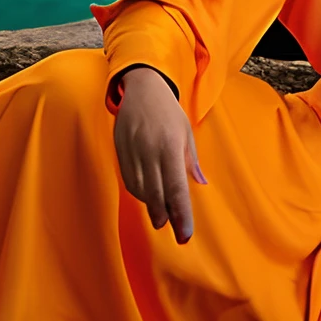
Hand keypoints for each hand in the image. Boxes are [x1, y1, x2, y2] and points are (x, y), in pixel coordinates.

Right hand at [112, 65, 207, 243]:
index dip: (181, 215)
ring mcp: (132, 151)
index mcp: (170, 146)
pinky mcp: (120, 150)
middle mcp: (150, 150)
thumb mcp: (186, 131)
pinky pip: (128, 179)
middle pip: (156, 194)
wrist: (142, 87)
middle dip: (165, 217)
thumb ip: (191, 160)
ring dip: (151, 206)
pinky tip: (147, 197)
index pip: (177, 189)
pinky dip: (138, 192)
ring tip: (161, 214)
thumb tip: (200, 184)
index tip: (185, 234)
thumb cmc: (168, 110)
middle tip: (173, 231)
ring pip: (140, 190)